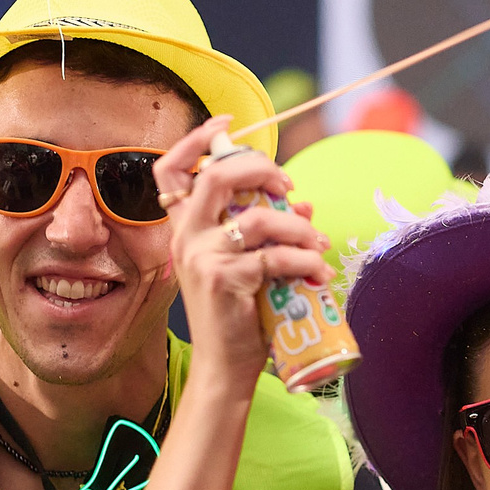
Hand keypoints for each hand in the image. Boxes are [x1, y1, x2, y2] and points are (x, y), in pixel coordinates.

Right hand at [151, 118, 329, 387]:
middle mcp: (186, 237)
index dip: (196, 139)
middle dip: (260, 170)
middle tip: (289, 187)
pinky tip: (318, 273)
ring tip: (317, 244)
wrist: (225, 366)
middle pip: (215, 177)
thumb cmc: (238, 313)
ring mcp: (202, 258)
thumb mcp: (248, 264)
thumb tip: (304, 207)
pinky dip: (305, 261)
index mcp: (186, 227)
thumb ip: (268, 231)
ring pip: (258, 219)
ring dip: (298, 228)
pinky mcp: (223, 280)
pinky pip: (274, 257)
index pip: (171, 170)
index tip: (227, 124)